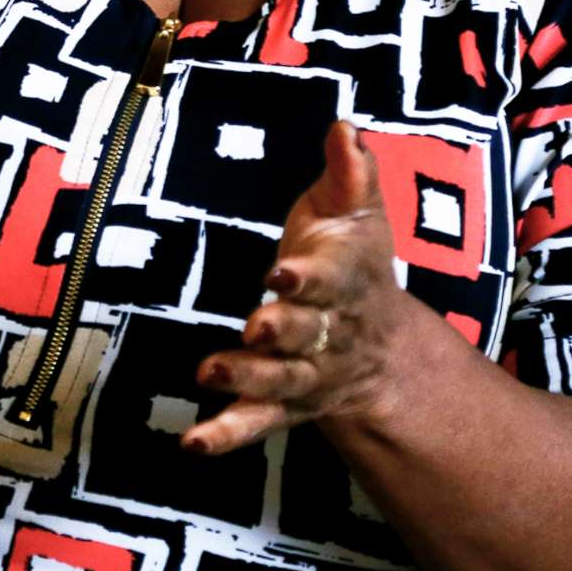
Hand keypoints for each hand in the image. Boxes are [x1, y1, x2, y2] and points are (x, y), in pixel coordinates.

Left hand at [186, 121, 408, 455]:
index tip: (282, 273)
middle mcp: (327, 334)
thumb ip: (351, 174)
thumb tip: (345, 126)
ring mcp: (304, 373)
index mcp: (345, 283)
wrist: (379, 343)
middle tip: (255, 327)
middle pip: (306, 335)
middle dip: (281, 331)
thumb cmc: (352, 262)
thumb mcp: (356, 212)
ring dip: (246, 378)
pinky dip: (225, 435)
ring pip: (278, 380)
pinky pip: (254, 423)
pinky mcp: (281, 404)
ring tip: (210, 372)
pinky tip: (192, 444)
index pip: (330, 281)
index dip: (307, 278)